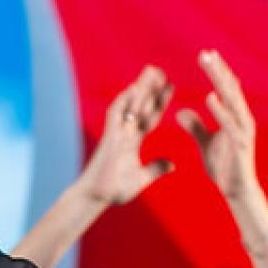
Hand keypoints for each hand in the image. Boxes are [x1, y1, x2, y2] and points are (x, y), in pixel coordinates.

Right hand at [75, 64, 174, 206]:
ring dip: (139, 88)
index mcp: (133, 141)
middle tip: (160, 70)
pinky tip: (133, 88)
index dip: (160, 103)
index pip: (150, 117)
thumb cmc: (114, 190)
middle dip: (150, 88)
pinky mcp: (109, 138)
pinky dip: (123, 101)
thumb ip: (155, 169)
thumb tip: (172, 164)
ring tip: (150, 72)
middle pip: (140, 106)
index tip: (171, 87)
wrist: (95, 197)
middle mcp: (125, 133)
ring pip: (129, 106)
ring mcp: (116, 134)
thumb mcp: (141, 179)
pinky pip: (116, 116)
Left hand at [176, 50, 258, 199]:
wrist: (236, 191)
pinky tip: (210, 96)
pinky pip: (229, 123)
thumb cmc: (224, 167)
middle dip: (219, 70)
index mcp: (235, 117)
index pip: (226, 89)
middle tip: (206, 53)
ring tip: (209, 65)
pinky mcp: (240, 144)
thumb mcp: (205, 143)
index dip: (218, 71)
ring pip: (233, 100)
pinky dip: (220, 109)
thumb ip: (195, 126)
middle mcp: (242, 119)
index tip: (206, 54)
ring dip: (220, 82)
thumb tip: (180, 111)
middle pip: (230, 89)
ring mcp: (243, 130)